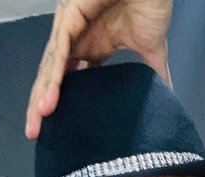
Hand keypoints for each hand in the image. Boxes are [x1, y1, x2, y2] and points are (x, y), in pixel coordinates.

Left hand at [26, 0, 172, 138]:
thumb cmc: (151, 3)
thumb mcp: (153, 49)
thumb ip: (156, 74)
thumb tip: (167, 96)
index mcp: (93, 45)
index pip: (70, 77)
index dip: (63, 100)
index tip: (58, 126)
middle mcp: (77, 38)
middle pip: (53, 76)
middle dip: (43, 105)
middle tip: (37, 134)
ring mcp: (71, 28)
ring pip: (50, 68)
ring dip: (41, 98)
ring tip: (37, 126)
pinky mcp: (70, 17)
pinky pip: (58, 54)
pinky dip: (52, 80)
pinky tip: (47, 104)